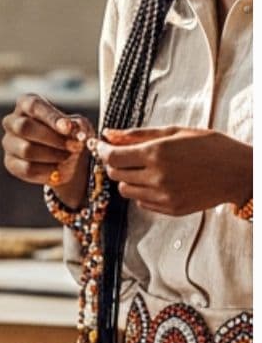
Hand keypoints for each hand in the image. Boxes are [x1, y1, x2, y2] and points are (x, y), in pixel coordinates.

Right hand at [1, 94, 94, 206]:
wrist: (67, 159)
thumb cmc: (69, 136)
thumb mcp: (78, 126)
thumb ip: (76, 125)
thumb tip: (72, 129)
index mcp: (26, 105)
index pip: (33, 105)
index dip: (51, 117)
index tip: (68, 128)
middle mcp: (12, 122)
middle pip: (24, 127)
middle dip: (53, 138)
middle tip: (74, 146)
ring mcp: (9, 143)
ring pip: (26, 150)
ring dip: (53, 155)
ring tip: (68, 157)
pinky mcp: (11, 163)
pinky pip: (27, 168)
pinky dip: (47, 170)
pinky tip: (59, 169)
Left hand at [96, 126, 252, 215]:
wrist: (240, 173)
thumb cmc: (211, 146)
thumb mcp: (175, 132)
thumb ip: (138, 134)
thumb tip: (108, 133)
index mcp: (157, 153)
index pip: (112, 157)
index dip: (103, 151)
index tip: (102, 146)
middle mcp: (157, 177)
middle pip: (115, 174)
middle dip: (115, 164)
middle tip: (126, 155)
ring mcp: (164, 196)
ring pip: (125, 191)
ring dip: (128, 179)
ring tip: (145, 169)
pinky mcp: (171, 209)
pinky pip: (141, 203)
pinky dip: (142, 192)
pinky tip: (158, 181)